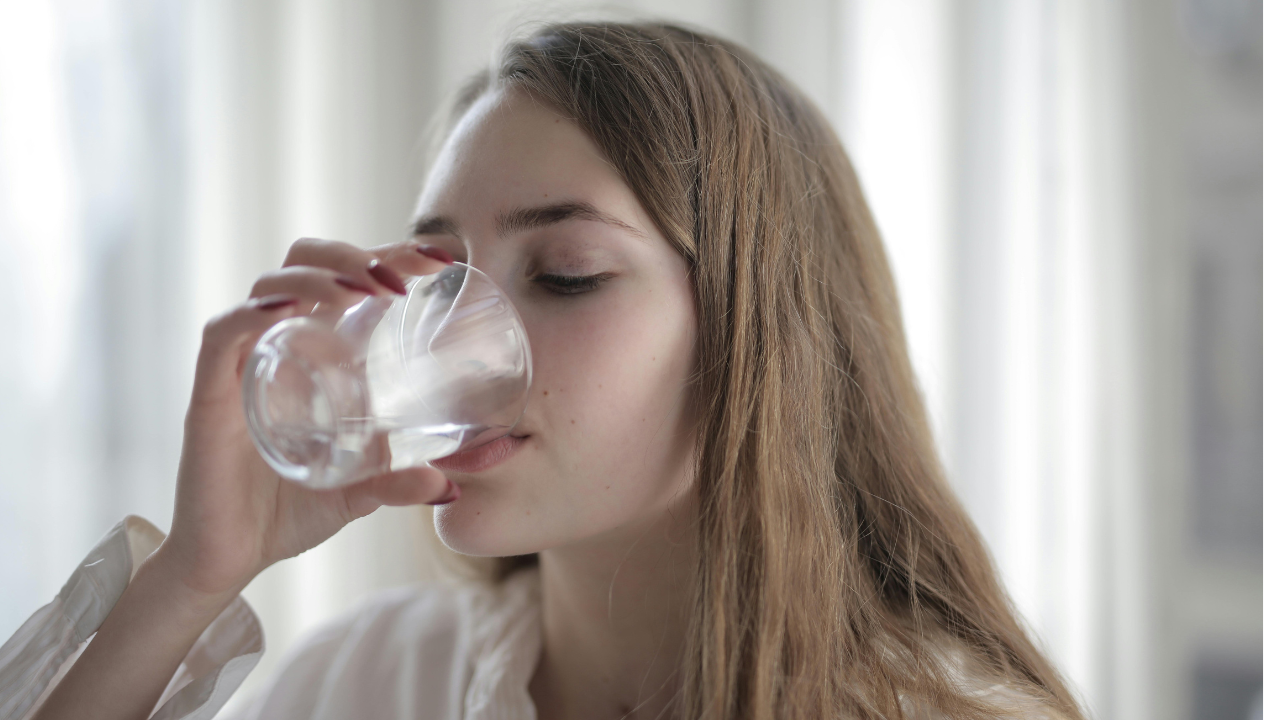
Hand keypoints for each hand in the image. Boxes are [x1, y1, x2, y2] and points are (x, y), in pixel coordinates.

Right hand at [155, 238, 457, 598]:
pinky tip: (288, 310)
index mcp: (313, 351)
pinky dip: (252, 313)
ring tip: (362, 291)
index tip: (440, 259)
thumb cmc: (287, 512)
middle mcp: (277, 344)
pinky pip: (223, 334)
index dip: (389, 255)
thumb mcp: (358, 493)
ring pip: (269, 285)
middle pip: (305, 262)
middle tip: (401, 278)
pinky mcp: (209, 393)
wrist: (228, 560)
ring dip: (318, 276)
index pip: (347, 278)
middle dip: (353, 254)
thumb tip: (450, 487)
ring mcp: (241, 364)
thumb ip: (398, 483)